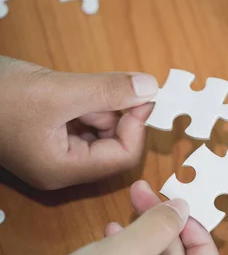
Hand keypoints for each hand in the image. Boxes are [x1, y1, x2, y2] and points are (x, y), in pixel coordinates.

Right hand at [0, 57, 157, 188]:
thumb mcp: (57, 90)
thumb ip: (107, 91)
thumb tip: (152, 88)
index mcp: (63, 169)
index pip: (122, 157)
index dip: (137, 125)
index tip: (141, 94)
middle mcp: (61, 168)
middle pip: (114, 145)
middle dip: (117, 113)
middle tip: (110, 85)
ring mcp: (53, 152)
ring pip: (99, 131)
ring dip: (100, 105)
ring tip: (75, 87)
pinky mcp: (47, 135)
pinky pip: (82, 122)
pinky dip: (86, 103)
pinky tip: (69, 88)